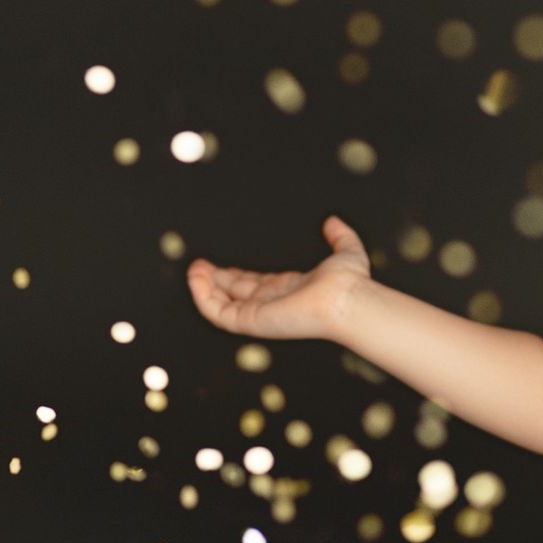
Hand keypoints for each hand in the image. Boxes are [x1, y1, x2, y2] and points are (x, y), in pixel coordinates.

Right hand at [186, 215, 371, 340]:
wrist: (346, 299)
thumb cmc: (349, 281)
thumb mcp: (345, 252)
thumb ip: (340, 236)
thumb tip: (333, 221)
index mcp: (288, 289)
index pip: (254, 285)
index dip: (233, 276)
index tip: (216, 266)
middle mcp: (272, 303)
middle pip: (235, 294)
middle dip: (214, 281)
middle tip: (197, 267)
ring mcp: (260, 314)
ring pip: (222, 305)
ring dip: (204, 288)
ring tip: (193, 270)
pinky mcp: (251, 320)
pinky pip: (218, 313)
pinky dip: (203, 298)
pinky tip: (197, 279)